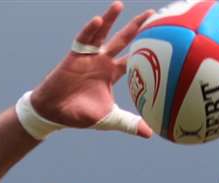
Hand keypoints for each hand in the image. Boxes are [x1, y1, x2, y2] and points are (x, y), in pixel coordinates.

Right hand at [29, 2, 156, 136]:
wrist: (54, 113)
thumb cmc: (80, 114)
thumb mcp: (108, 119)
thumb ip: (128, 123)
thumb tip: (150, 133)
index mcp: (112, 73)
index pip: (133, 58)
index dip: (147, 49)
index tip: (164, 39)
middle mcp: (102, 61)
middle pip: (123, 40)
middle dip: (136, 26)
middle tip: (153, 13)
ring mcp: (88, 56)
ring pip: (102, 34)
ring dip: (109, 19)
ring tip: (119, 5)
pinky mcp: (74, 56)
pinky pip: (83, 40)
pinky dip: (89, 30)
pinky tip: (97, 20)